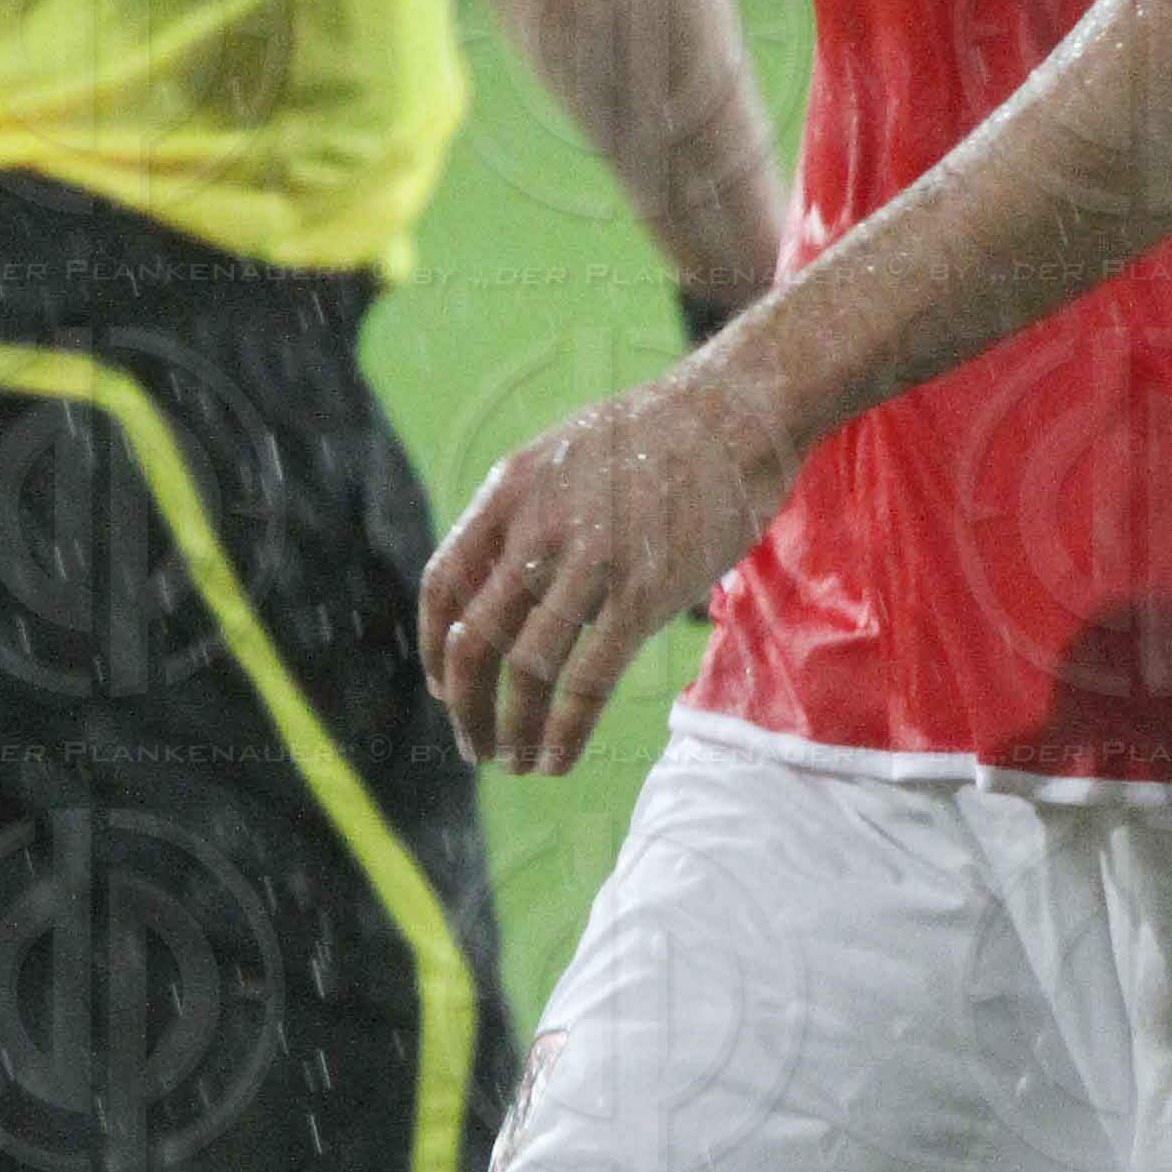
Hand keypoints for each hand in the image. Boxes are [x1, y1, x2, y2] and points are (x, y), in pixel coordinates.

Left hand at [419, 349, 797, 774]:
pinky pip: (586, 680)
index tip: (444, 688)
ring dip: (512, 729)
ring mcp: (590, 561)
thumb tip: (509, 576)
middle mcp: (537, 527)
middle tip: (475, 745)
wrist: (736, 409)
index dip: (434, 648)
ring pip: (525, 669)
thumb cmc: (662, 435)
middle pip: (475, 638)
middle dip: (466, 705)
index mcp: (509, 491)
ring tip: (517, 762)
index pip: (444, 584)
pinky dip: (563, 731)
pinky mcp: (644, 593)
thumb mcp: (568, 455)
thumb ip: (530, 513)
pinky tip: (557, 760)